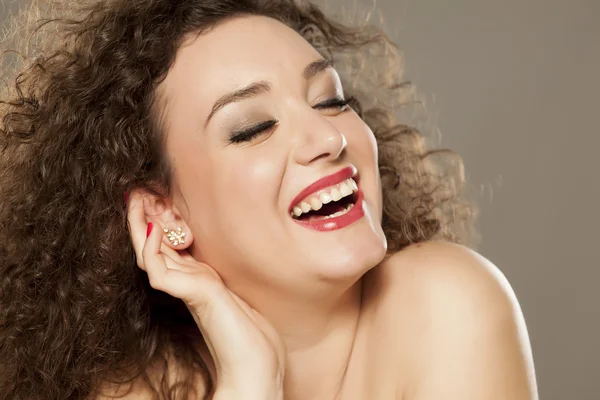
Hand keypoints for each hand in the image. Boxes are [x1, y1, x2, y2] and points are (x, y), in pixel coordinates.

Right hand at [126, 194, 284, 398]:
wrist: (256, 369)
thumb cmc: (253, 336)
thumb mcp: (239, 292)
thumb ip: (223, 276)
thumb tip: (223, 254)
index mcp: (197, 280)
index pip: (167, 246)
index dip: (156, 221)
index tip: (153, 195)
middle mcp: (187, 284)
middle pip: (152, 246)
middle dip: (142, 216)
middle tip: (135, 189)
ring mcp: (188, 290)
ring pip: (149, 254)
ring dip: (140, 225)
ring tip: (136, 198)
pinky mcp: (194, 296)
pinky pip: (159, 271)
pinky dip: (151, 248)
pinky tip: (153, 228)